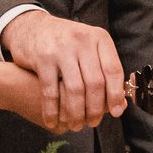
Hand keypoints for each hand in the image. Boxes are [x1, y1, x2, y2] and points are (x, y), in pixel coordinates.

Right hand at [2, 11, 126, 130]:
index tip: (115, 112)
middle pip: (95, 83)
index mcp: (99, 38)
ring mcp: (61, 49)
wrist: (31, 27)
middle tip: (92, 122)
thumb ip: (104, 69)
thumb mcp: (88, 46)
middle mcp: (82, 40)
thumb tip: (121, 104)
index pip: (113, 70)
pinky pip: (51, 91)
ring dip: (76, 113)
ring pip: (75, 90)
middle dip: (95, 108)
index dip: (116, 95)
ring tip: (75, 125)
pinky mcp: (42, 58)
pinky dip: (52, 110)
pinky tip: (52, 121)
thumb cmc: (66, 43)